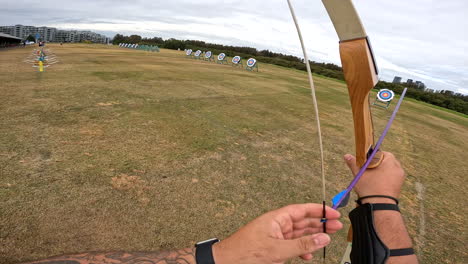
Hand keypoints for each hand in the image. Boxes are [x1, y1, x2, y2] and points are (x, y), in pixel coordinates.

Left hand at [212, 204, 341, 263]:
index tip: (334, 212)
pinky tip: (308, 254)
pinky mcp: (273, 248)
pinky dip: (301, 249)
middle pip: (302, 221)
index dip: (318, 210)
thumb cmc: (244, 252)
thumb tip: (323, 238)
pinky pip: (291, 245)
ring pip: (298, 234)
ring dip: (313, 237)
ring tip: (328, 239)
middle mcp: (277, 225)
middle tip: (337, 226)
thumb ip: (301, 244)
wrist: (226, 262)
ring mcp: (275, 236)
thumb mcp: (277, 250)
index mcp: (276, 218)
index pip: (301, 210)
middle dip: (320, 223)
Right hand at [344, 151, 404, 201]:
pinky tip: (377, 183)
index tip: (366, 162)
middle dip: (377, 163)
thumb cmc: (369, 187)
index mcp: (390, 161)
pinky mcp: (399, 185)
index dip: (372, 156)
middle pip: (386, 161)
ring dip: (381, 171)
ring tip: (372, 177)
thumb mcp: (359, 173)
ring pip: (389, 169)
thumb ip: (354, 163)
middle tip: (368, 169)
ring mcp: (400, 177)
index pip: (382, 153)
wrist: (379, 205)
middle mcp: (398, 168)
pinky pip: (392, 177)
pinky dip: (385, 178)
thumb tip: (346, 155)